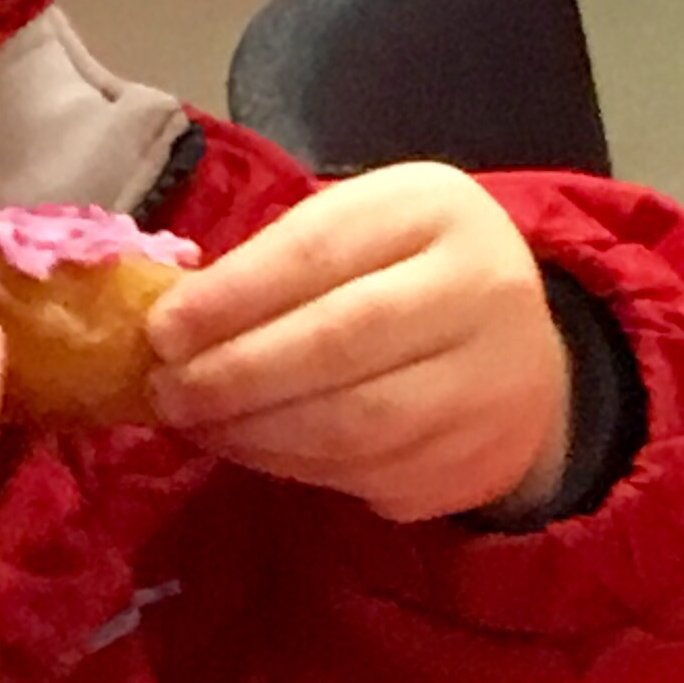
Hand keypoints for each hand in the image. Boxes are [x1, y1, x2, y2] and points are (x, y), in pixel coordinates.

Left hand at [146, 164, 573, 523]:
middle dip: (235, 373)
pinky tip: (250, 450)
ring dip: (256, 431)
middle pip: (339, 340)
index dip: (232, 295)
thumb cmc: (404, 275)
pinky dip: (294, 467)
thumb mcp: (356, 233)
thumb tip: (173, 321)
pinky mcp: (477, 458)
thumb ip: (277, 264)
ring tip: (197, 424)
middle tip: (167, 392)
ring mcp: (491, 381)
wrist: (522, 352)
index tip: (161, 331)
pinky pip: (369, 473)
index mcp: (434, 209)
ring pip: (354, 422)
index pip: (320, 250)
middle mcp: (480, 288)